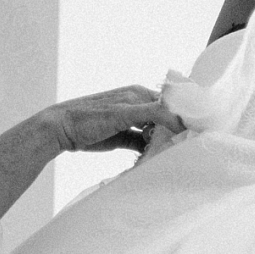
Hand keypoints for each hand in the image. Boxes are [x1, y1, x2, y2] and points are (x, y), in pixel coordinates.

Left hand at [46, 87, 183, 155]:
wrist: (60, 130)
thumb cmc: (88, 117)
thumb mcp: (123, 112)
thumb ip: (152, 113)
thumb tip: (179, 118)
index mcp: (138, 94)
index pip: (169, 104)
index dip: (181, 116)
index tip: (194, 131)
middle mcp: (136, 106)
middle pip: (163, 119)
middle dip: (173, 132)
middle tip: (184, 147)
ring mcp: (129, 122)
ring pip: (153, 133)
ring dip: (160, 143)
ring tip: (170, 155)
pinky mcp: (122, 137)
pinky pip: (142, 144)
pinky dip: (148, 151)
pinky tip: (152, 159)